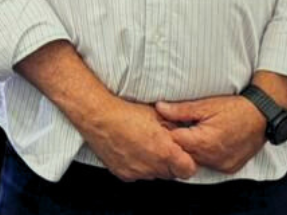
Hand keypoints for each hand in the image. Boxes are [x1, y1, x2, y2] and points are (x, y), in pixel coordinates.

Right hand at [79, 98, 196, 180]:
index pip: (189, 169)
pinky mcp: (123, 174)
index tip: (181, 154)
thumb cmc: (125, 112)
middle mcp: (153, 166)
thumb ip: (172, 128)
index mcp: (164, 152)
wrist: (98, 116)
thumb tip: (179, 133)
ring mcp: (137, 172)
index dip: (186, 161)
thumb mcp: (156, 114)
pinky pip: (137, 174)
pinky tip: (129, 150)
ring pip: (153, 174)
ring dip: (152, 164)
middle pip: (171, 173)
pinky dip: (136, 165)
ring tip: (141, 145)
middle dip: (168, 162)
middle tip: (159, 146)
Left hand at [156, 95, 267, 174]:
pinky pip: (209, 164)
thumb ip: (180, 110)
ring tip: (190, 133)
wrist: (262, 116)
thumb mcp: (205, 105)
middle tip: (175, 127)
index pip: (174, 143)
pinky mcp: (229, 168)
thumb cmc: (234, 109)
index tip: (163, 122)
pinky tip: (203, 142)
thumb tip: (159, 108)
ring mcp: (222, 165)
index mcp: (204, 142)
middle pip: (184, 154)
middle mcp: (213, 158)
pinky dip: (203, 155)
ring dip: (190, 150)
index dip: (166, 131)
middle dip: (177, 142)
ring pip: (196, 161)